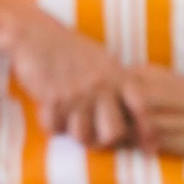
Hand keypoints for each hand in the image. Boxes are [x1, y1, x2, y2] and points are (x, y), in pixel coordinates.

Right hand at [0, 1, 140, 149]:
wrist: (34, 35)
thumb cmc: (70, 50)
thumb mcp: (103, 62)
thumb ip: (119, 85)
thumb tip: (135, 116)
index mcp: (116, 75)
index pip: (141, 107)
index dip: (148, 130)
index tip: (149, 148)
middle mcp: (100, 85)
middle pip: (114, 133)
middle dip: (102, 140)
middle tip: (92, 134)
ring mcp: (77, 93)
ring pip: (83, 137)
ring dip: (73, 132)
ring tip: (66, 116)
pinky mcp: (53, 99)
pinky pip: (56, 130)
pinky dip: (51, 124)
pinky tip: (49, 107)